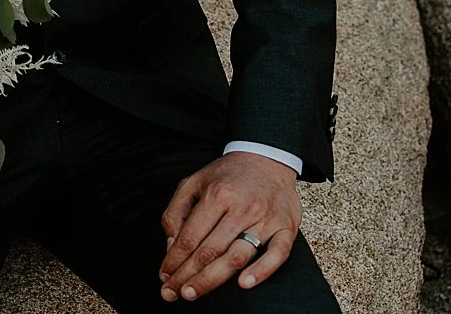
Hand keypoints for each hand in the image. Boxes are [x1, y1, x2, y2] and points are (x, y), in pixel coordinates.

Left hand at [161, 189, 302, 299]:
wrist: (268, 158)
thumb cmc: (228, 176)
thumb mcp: (195, 181)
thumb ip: (176, 211)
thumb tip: (172, 247)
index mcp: (217, 194)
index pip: (190, 237)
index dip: (174, 260)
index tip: (164, 277)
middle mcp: (241, 207)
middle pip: (210, 250)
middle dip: (187, 276)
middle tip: (172, 293)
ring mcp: (265, 218)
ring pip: (237, 256)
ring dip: (212, 279)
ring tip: (192, 293)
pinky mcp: (286, 227)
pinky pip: (277, 254)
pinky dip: (262, 271)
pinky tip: (244, 284)